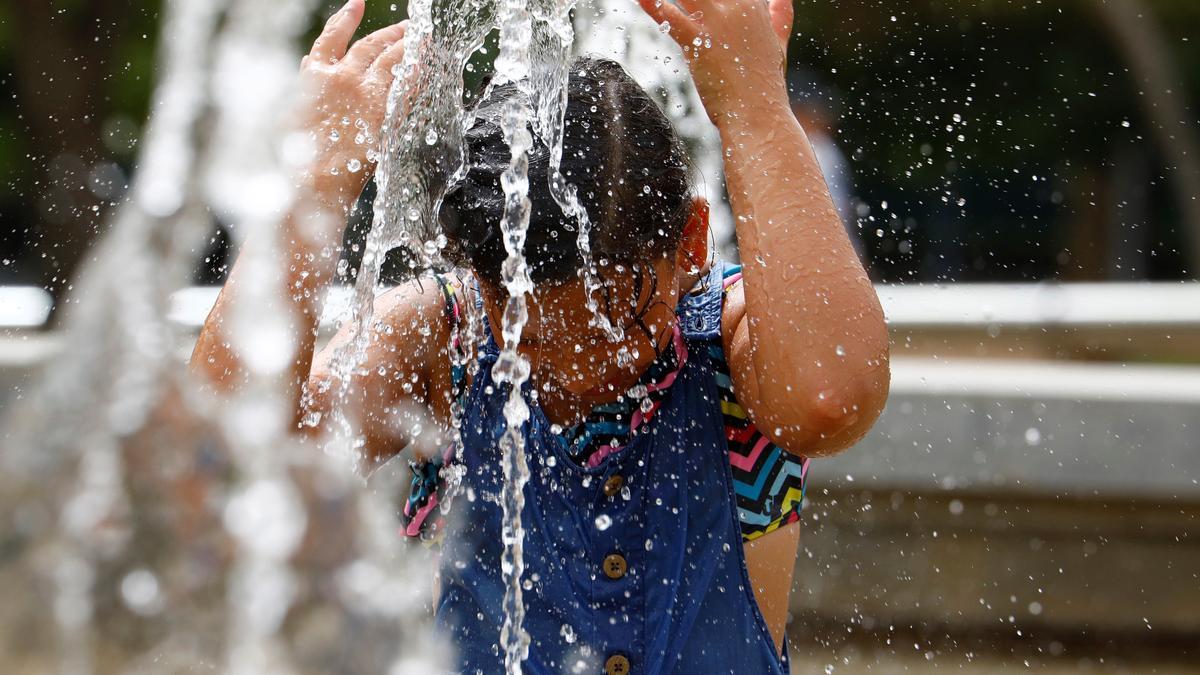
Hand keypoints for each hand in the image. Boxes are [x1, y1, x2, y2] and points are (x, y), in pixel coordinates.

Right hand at [294, 0, 407, 204]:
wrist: (314, 180)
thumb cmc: (299, 156)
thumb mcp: (292, 116)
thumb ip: (306, 89)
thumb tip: (308, 68)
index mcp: (316, 76)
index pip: (332, 38)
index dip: (346, 18)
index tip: (357, 3)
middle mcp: (342, 77)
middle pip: (372, 46)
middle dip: (392, 33)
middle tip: (409, 26)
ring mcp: (365, 92)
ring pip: (392, 59)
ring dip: (410, 47)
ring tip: (424, 39)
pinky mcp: (385, 111)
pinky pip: (407, 85)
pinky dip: (418, 74)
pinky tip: (429, 68)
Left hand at [635, 0, 791, 123]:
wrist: (760, 115)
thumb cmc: (765, 85)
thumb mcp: (779, 44)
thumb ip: (780, 18)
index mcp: (755, 6)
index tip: (711, 1)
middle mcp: (738, 8)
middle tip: (690, 1)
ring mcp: (717, 23)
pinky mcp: (698, 42)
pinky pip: (669, 16)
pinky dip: (652, 4)